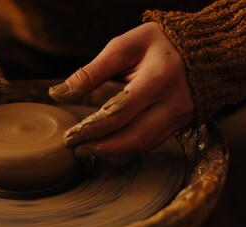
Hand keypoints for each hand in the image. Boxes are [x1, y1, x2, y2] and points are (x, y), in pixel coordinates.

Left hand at [49, 22, 193, 155]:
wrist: (200, 47)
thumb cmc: (157, 44)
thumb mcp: (123, 47)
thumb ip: (91, 72)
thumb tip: (59, 93)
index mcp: (158, 79)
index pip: (118, 113)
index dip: (92, 127)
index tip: (71, 134)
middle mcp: (173, 102)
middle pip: (133, 136)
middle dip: (101, 146)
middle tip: (76, 148)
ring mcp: (181, 116)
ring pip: (144, 144)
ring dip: (114, 151)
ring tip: (88, 149)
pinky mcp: (182, 123)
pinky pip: (153, 142)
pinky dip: (129, 146)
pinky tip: (109, 145)